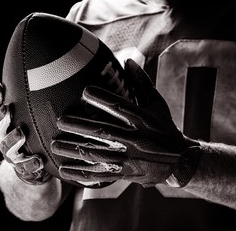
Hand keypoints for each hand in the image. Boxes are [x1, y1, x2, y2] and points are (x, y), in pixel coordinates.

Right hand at [0, 83, 50, 184]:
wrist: (32, 167)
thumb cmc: (33, 135)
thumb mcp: (31, 118)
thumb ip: (34, 104)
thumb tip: (53, 76)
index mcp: (3, 124)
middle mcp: (2, 139)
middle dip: (0, 118)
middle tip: (7, 108)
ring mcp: (11, 155)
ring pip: (7, 147)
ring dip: (12, 140)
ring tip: (20, 132)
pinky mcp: (23, 169)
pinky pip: (25, 168)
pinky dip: (30, 164)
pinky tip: (38, 160)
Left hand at [51, 59, 200, 186]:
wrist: (180, 161)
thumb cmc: (164, 128)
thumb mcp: (158, 104)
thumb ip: (142, 83)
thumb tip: (128, 61)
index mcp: (143, 120)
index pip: (120, 107)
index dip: (102, 98)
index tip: (84, 91)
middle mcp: (136, 139)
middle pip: (104, 132)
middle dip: (80, 126)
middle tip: (60, 121)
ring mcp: (130, 158)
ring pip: (98, 154)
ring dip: (74, 149)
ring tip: (55, 144)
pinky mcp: (126, 173)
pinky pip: (101, 174)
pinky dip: (81, 173)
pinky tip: (64, 169)